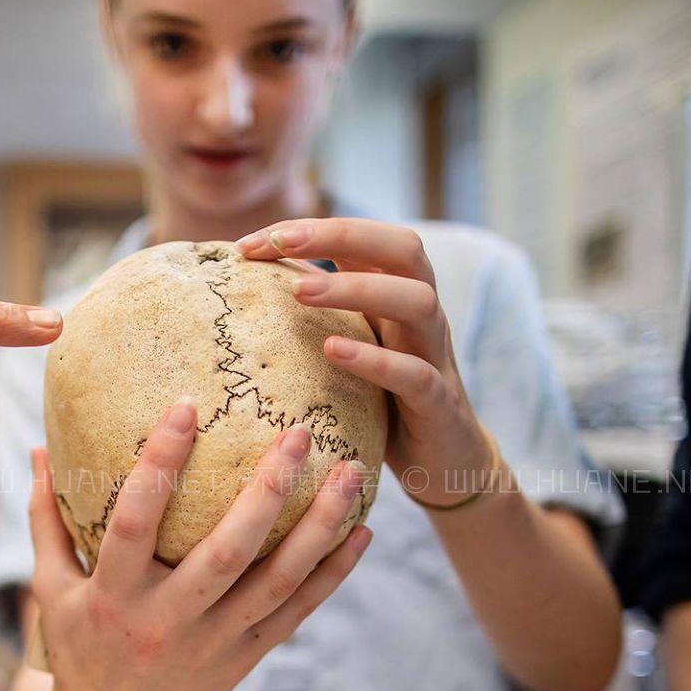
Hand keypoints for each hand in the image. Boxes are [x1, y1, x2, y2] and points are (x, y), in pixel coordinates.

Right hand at [24, 400, 370, 690]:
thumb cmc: (79, 647)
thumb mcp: (52, 589)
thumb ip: (46, 519)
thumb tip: (37, 447)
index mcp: (113, 597)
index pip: (135, 522)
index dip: (159, 464)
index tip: (186, 406)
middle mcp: (166, 622)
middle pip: (225, 552)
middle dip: (267, 491)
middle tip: (299, 432)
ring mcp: (212, 644)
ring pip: (276, 581)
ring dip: (318, 528)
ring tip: (349, 473)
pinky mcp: (243, 659)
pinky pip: (295, 612)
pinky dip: (331, 574)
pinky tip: (361, 531)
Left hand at [236, 219, 496, 508]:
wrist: (443, 461)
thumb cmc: (385, 399)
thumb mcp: (353, 347)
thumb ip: (321, 314)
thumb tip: (253, 286)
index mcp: (400, 295)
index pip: (364, 239)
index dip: (310, 230)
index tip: (248, 244)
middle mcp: (423, 315)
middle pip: (405, 248)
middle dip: (342, 234)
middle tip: (280, 241)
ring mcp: (436, 355)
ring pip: (417, 301)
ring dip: (358, 289)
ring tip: (298, 291)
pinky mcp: (438, 402)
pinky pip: (415, 373)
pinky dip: (376, 360)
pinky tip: (333, 351)